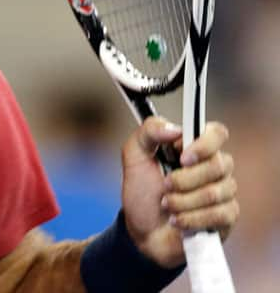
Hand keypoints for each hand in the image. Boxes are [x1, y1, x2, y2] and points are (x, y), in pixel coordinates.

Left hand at [120, 116, 238, 267]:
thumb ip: (148, 132)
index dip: (204, 144)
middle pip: (218, 165)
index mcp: (194, 147)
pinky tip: (177, 221)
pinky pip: (219, 214)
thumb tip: (175, 128)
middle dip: (184, 180)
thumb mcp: (133, 156)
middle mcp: (214, 167)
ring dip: (182, 202)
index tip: (182, 158)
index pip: (217, 133)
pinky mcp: (227, 217)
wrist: (142, 230)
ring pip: (216, 192)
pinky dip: (191, 219)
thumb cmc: (142, 191)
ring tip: (166, 205)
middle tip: (164, 186)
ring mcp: (224, 192)